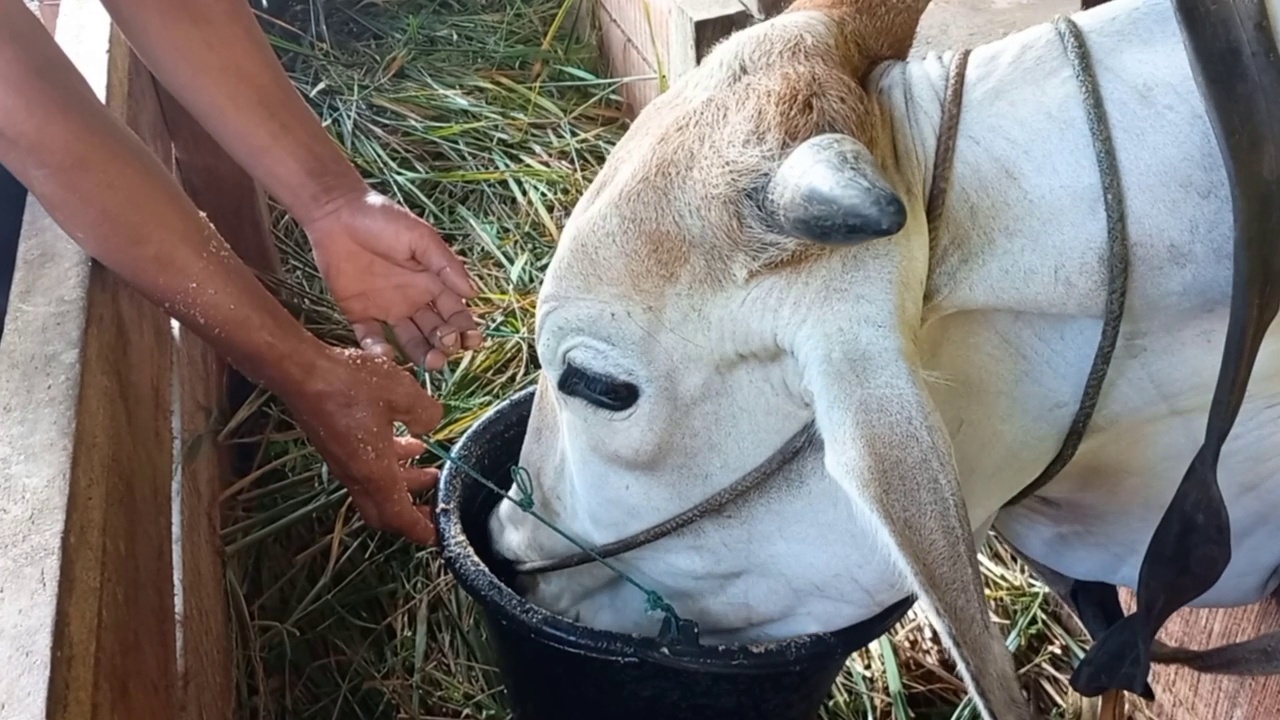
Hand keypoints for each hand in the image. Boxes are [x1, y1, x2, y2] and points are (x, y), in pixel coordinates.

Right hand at [282, 345, 444, 543]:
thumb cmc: (349, 384)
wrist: (302, 372)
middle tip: (436, 503)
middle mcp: (357, 475)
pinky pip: (368, 468)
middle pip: (385, 511)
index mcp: (374, 473)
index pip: (399, 518)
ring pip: (378, 488)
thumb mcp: (403, 394)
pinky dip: (390, 464)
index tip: (439, 535)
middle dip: (413, 512)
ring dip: (404, 483)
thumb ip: (426, 414)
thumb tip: (431, 424)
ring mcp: (344, 463)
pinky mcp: (337, 448)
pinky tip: (406, 441)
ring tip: (430, 469)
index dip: (421, 530)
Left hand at [305, 190, 484, 369]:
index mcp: (432, 283)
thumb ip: (445, 264)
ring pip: (409, 341)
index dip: (466, 328)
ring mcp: (386, 310)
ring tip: (431, 363)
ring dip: (422, 354)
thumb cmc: (383, 219)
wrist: (336, 213)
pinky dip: (378, 350)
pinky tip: (386, 354)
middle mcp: (414, 301)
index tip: (472, 340)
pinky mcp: (358, 314)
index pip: (455, 313)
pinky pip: (370, 338)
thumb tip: (472, 293)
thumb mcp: (421, 237)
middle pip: (435, 332)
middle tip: (447, 349)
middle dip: (446, 345)